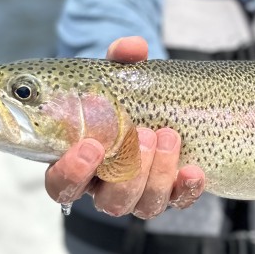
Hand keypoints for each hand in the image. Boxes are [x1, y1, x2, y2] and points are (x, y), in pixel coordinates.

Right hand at [44, 36, 205, 216]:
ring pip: (142, 206)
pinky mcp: (171, 193)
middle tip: (143, 135)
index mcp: (79, 163)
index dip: (72, 173)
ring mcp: (139, 193)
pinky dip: (186, 189)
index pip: (60, 185)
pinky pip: (178, 202)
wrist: (156, 103)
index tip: (91, 146)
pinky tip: (194, 170)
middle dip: (128, 173)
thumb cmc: (123, 94)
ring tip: (168, 137)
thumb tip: (133, 47)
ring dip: (157, 175)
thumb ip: (120, 60)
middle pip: (108, 202)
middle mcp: (106, 186)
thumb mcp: (117, 75)